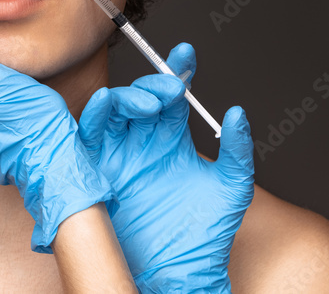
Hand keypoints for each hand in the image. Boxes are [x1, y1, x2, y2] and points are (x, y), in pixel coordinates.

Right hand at [78, 43, 254, 292]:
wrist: (179, 272)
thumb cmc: (205, 235)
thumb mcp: (232, 187)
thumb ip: (239, 149)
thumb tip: (238, 113)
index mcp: (172, 139)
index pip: (172, 95)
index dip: (177, 69)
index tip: (187, 55)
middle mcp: (143, 141)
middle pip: (142, 97)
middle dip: (154, 85)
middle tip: (172, 91)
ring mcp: (120, 153)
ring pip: (115, 109)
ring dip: (128, 97)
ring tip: (147, 105)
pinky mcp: (99, 169)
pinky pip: (89, 135)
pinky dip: (94, 115)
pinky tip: (105, 105)